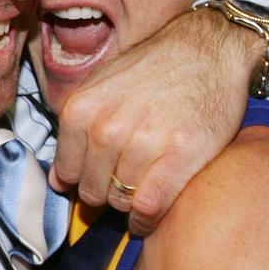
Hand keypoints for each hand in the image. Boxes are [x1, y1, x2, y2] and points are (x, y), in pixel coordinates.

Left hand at [49, 8, 263, 234]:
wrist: (209, 48)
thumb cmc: (155, 67)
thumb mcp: (102, 86)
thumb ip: (77, 131)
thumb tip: (59, 181)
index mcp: (81, 109)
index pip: (67, 173)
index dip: (82, 182)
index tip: (98, 181)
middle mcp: (107, 127)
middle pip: (93, 191)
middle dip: (107, 194)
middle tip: (125, 183)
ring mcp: (143, 142)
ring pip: (121, 201)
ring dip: (130, 204)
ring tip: (143, 189)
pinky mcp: (179, 155)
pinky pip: (148, 206)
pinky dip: (145, 221)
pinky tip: (147, 219)